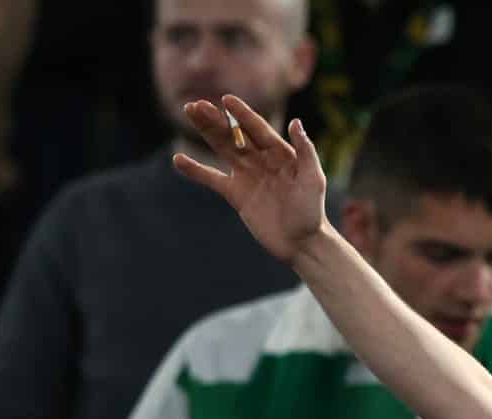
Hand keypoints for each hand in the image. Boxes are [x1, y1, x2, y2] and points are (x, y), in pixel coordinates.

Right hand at [171, 94, 328, 264]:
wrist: (302, 244)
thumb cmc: (312, 211)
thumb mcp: (313, 180)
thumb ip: (306, 151)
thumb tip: (295, 122)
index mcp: (281, 154)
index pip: (258, 129)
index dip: (242, 115)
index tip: (226, 99)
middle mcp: (262, 160)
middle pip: (235, 135)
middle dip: (217, 120)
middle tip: (196, 105)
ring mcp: (247, 176)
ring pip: (222, 148)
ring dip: (206, 131)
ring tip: (189, 112)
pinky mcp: (236, 194)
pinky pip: (212, 179)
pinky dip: (196, 171)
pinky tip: (178, 160)